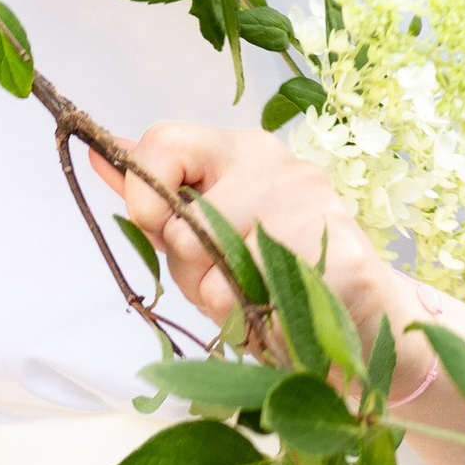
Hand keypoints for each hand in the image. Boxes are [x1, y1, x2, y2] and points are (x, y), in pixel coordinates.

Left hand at [93, 123, 408, 351]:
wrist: (363, 323)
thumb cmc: (273, 277)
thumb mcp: (206, 235)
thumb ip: (159, 199)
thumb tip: (101, 152)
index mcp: (244, 151)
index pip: (163, 142)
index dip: (143, 192)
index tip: (156, 228)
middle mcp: (279, 165)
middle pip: (183, 216)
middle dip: (189, 267)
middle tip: (226, 279)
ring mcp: (314, 205)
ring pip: (215, 262)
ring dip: (222, 299)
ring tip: (256, 300)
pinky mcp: (340, 254)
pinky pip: (255, 296)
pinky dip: (255, 319)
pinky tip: (280, 313)